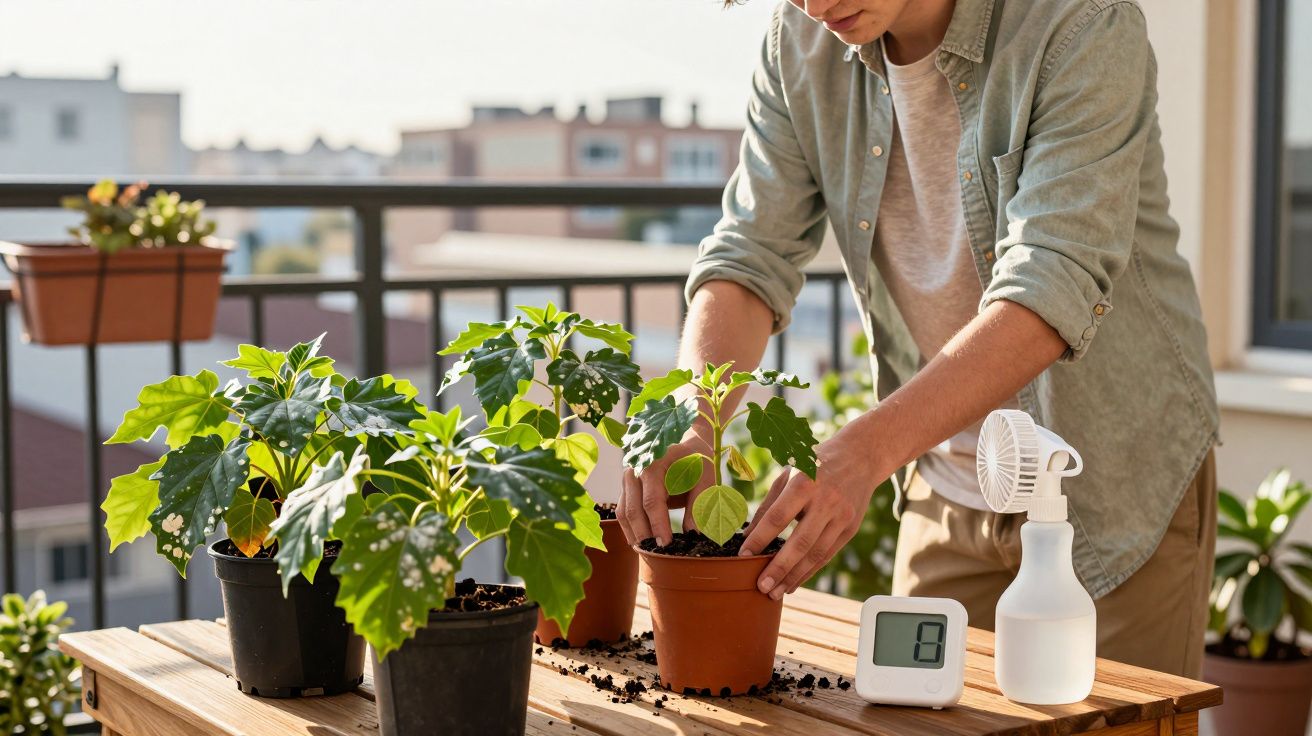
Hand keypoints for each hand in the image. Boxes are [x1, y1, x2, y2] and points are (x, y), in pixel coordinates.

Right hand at [618, 433, 713, 545]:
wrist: (685, 443)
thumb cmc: (696, 460)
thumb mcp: (705, 477)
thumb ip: (700, 503)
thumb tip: (694, 534)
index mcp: (655, 463)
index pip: (652, 500)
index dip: (658, 524)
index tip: (666, 544)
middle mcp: (636, 470)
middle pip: (632, 508)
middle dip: (643, 534)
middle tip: (656, 553)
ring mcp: (628, 478)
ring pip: (624, 512)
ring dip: (634, 533)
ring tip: (648, 551)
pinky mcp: (627, 488)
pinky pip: (623, 511)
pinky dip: (631, 528)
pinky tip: (642, 541)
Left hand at [738, 417, 885, 598]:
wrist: (860, 457)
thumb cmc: (814, 464)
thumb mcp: (788, 474)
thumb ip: (769, 503)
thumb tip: (747, 535)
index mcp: (804, 483)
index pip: (777, 517)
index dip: (759, 539)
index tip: (743, 556)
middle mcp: (825, 501)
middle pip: (799, 542)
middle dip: (779, 568)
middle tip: (761, 586)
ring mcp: (841, 516)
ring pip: (816, 554)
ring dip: (794, 576)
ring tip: (774, 592)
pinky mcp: (851, 528)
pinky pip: (827, 555)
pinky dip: (809, 572)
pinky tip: (793, 583)